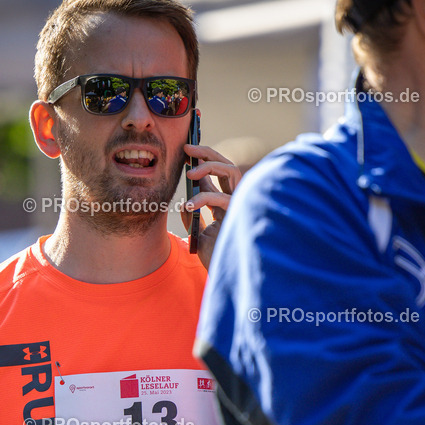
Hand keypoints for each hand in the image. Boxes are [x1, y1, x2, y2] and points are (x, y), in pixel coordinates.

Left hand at [181, 143, 242, 268]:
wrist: (224, 276)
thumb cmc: (213, 255)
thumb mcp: (197, 229)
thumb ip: (194, 211)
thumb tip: (186, 194)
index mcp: (225, 202)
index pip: (216, 174)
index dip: (202, 160)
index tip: (184, 154)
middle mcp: (235, 200)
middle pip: (227, 165)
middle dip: (207, 153)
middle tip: (187, 148)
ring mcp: (240, 206)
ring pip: (232, 171)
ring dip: (209, 166)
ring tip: (190, 173)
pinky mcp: (239, 215)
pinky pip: (221, 198)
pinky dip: (203, 198)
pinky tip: (188, 206)